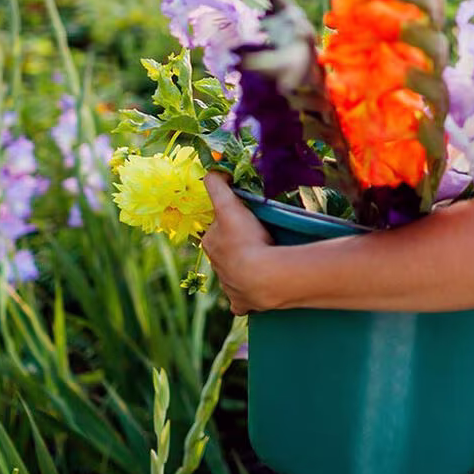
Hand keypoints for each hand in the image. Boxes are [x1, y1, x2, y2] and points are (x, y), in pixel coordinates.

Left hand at [201, 172, 275, 314]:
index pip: (216, 230)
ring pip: (233, 274)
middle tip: (257, 238)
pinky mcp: (241, 303)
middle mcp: (216, 267)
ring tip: (263, 260)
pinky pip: (241, 300)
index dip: (229, 223)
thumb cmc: (245, 238)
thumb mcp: (229, 206)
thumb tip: (211, 170)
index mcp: (211, 244)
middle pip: (225, 252)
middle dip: (236, 246)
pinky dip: (246, 297)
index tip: (244, 221)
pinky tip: (255, 291)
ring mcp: (228, 287)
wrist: (262, 276)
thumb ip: (217, 186)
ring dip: (243, 268)